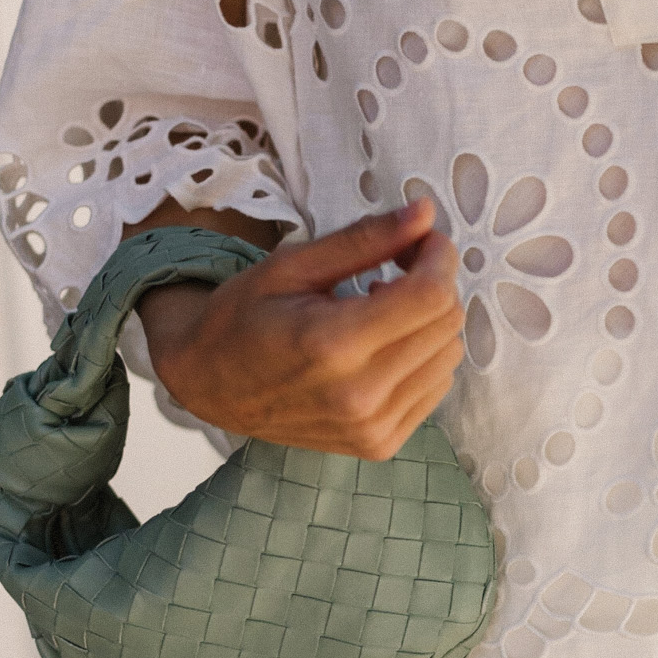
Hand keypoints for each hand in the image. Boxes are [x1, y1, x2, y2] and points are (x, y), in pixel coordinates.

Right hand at [136, 199, 464, 458]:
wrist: (209, 386)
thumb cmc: (244, 317)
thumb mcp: (294, 265)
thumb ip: (364, 240)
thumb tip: (425, 213)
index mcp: (333, 344)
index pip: (430, 296)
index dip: (438, 257)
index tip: (421, 240)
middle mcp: (359, 394)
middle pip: (446, 324)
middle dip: (434, 282)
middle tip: (397, 266)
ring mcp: (372, 427)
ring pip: (448, 356)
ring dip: (429, 322)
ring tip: (381, 308)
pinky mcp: (380, 444)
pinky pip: (435, 388)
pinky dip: (422, 356)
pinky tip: (382, 344)